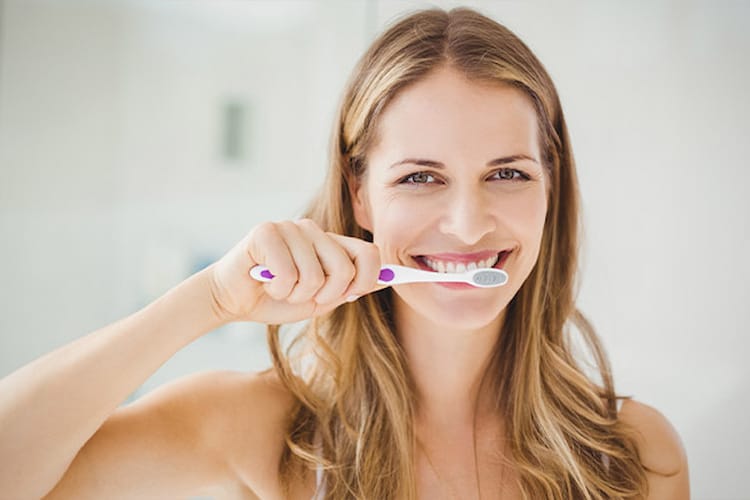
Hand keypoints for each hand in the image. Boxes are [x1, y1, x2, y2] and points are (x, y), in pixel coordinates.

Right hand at [208, 219, 383, 323]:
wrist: (233, 300)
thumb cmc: (277, 299)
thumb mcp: (321, 299)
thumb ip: (351, 287)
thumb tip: (390, 278)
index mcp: (329, 242)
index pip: (369, 253)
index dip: (366, 281)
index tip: (349, 295)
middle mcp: (313, 229)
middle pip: (344, 269)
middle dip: (325, 296)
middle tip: (301, 295)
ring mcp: (289, 227)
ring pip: (314, 276)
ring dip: (295, 295)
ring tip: (279, 288)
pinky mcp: (266, 232)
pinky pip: (288, 274)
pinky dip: (277, 290)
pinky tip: (265, 281)